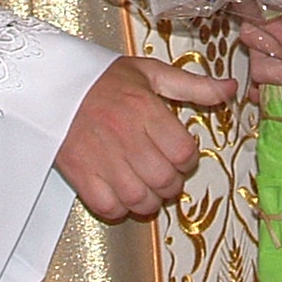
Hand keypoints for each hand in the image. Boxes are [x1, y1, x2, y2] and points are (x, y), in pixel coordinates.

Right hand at [56, 57, 236, 221]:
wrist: (50, 84)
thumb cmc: (103, 79)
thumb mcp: (150, 73)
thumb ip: (193, 85)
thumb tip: (231, 89)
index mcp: (145, 109)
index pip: (184, 153)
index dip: (188, 159)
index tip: (179, 154)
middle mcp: (125, 135)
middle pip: (166, 180)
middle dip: (171, 183)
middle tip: (163, 173)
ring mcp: (101, 158)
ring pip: (140, 200)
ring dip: (149, 200)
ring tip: (145, 187)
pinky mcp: (80, 173)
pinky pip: (108, 207)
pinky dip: (118, 209)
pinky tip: (119, 194)